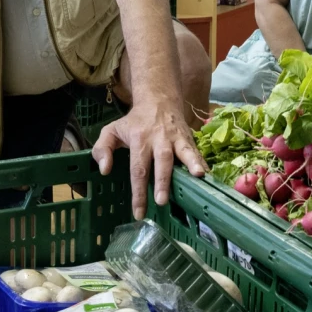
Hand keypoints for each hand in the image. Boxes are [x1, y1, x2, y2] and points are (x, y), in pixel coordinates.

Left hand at [92, 101, 207, 218]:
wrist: (159, 99)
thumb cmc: (134, 121)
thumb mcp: (111, 130)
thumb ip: (103, 149)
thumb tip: (104, 170)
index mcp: (139, 139)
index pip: (138, 168)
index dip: (138, 191)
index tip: (138, 212)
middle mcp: (159, 139)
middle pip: (161, 161)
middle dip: (162, 181)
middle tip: (161, 200)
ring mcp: (176, 138)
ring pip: (184, 151)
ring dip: (191, 164)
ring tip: (198, 177)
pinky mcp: (189, 138)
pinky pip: (196, 151)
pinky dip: (202, 162)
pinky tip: (208, 175)